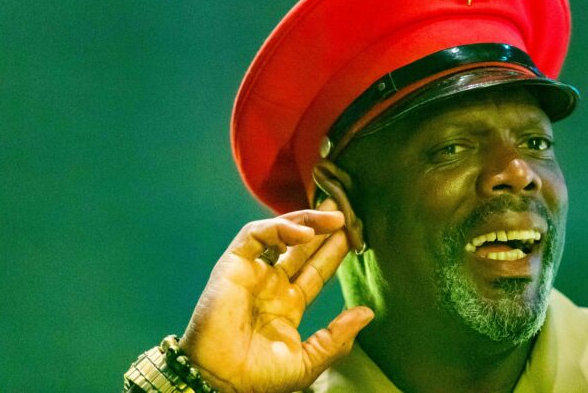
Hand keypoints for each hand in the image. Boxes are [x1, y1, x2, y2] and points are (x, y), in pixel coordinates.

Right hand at [179, 199, 373, 392]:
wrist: (220, 382)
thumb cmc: (259, 378)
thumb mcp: (308, 361)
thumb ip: (337, 337)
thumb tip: (367, 313)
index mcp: (287, 305)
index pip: (316, 270)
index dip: (334, 253)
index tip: (356, 237)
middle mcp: (271, 284)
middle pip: (302, 246)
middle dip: (324, 228)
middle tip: (347, 212)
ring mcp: (253, 272)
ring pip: (281, 233)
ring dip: (307, 220)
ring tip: (335, 216)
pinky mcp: (234, 264)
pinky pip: (256, 235)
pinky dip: (279, 227)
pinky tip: (304, 232)